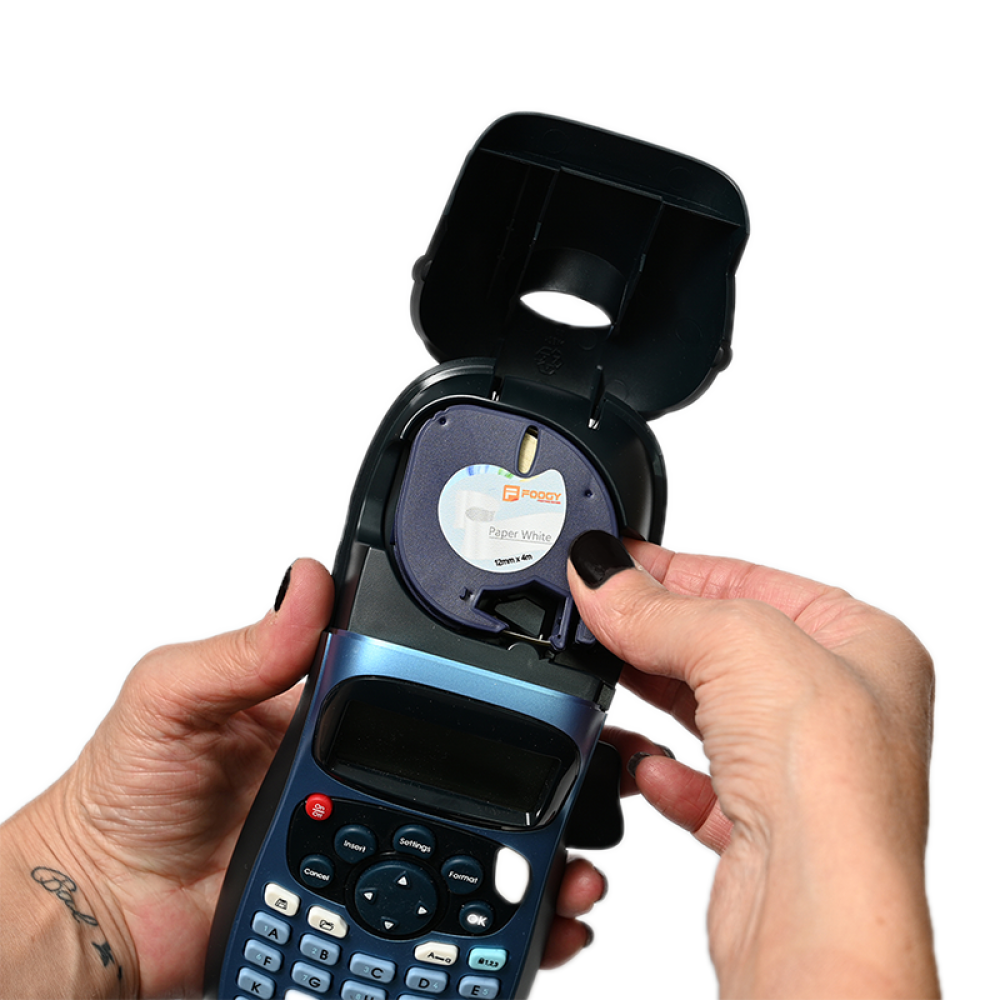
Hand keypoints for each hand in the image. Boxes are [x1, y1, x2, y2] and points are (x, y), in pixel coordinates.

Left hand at [1, 557, 605, 997]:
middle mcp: (358, 776)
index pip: (424, 693)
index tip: (552, 702)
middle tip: (592, 793)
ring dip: (532, 865)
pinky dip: (490, 934)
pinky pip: (437, 923)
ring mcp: (364, 848)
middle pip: (470, 780)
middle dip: (539, 788)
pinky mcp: (359, 913)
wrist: (96, 912)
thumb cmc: (121, 797)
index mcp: (324, 712)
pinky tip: (530, 936)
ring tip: (573, 876)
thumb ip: (242, 647)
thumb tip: (306, 581)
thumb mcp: (172, 698)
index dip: (488, 698)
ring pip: (470, 856)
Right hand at [567, 532, 940, 998]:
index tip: (616, 562)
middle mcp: (841, 708)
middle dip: (658, 632)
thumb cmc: (830, 777)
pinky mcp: (763, 831)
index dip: (678, 568)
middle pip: (726, 648)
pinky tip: (643, 767)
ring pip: (707, 715)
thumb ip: (657, 606)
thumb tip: (601, 574)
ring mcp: (802, 771)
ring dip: (652, 698)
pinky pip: (698, 786)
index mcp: (864, 643)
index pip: (754, 582)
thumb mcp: (735, 642)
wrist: (818, 911)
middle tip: (596, 613)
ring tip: (602, 674)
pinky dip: (662, 773)